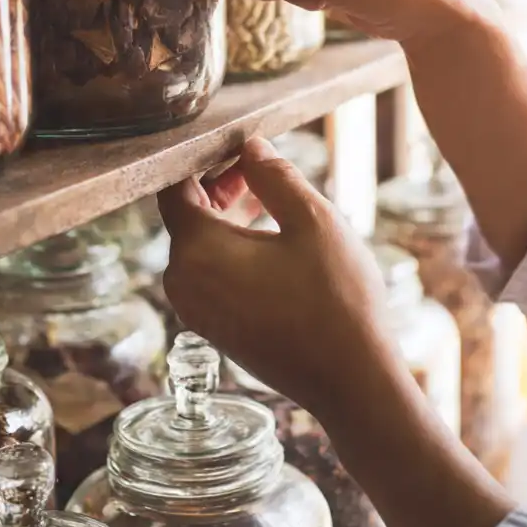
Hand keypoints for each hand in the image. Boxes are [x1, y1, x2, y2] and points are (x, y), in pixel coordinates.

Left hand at [158, 137, 400, 416]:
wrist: (351, 381)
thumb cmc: (337, 299)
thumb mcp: (313, 220)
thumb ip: (274, 175)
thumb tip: (250, 147)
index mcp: (197, 250)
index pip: (175, 187)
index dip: (204, 159)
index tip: (240, 146)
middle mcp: (183, 282)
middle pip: (186, 217)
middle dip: (218, 186)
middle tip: (259, 168)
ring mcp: (196, 311)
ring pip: (199, 247)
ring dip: (227, 219)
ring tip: (270, 201)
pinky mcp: (214, 329)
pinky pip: (210, 275)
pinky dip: (231, 251)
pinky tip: (271, 243)